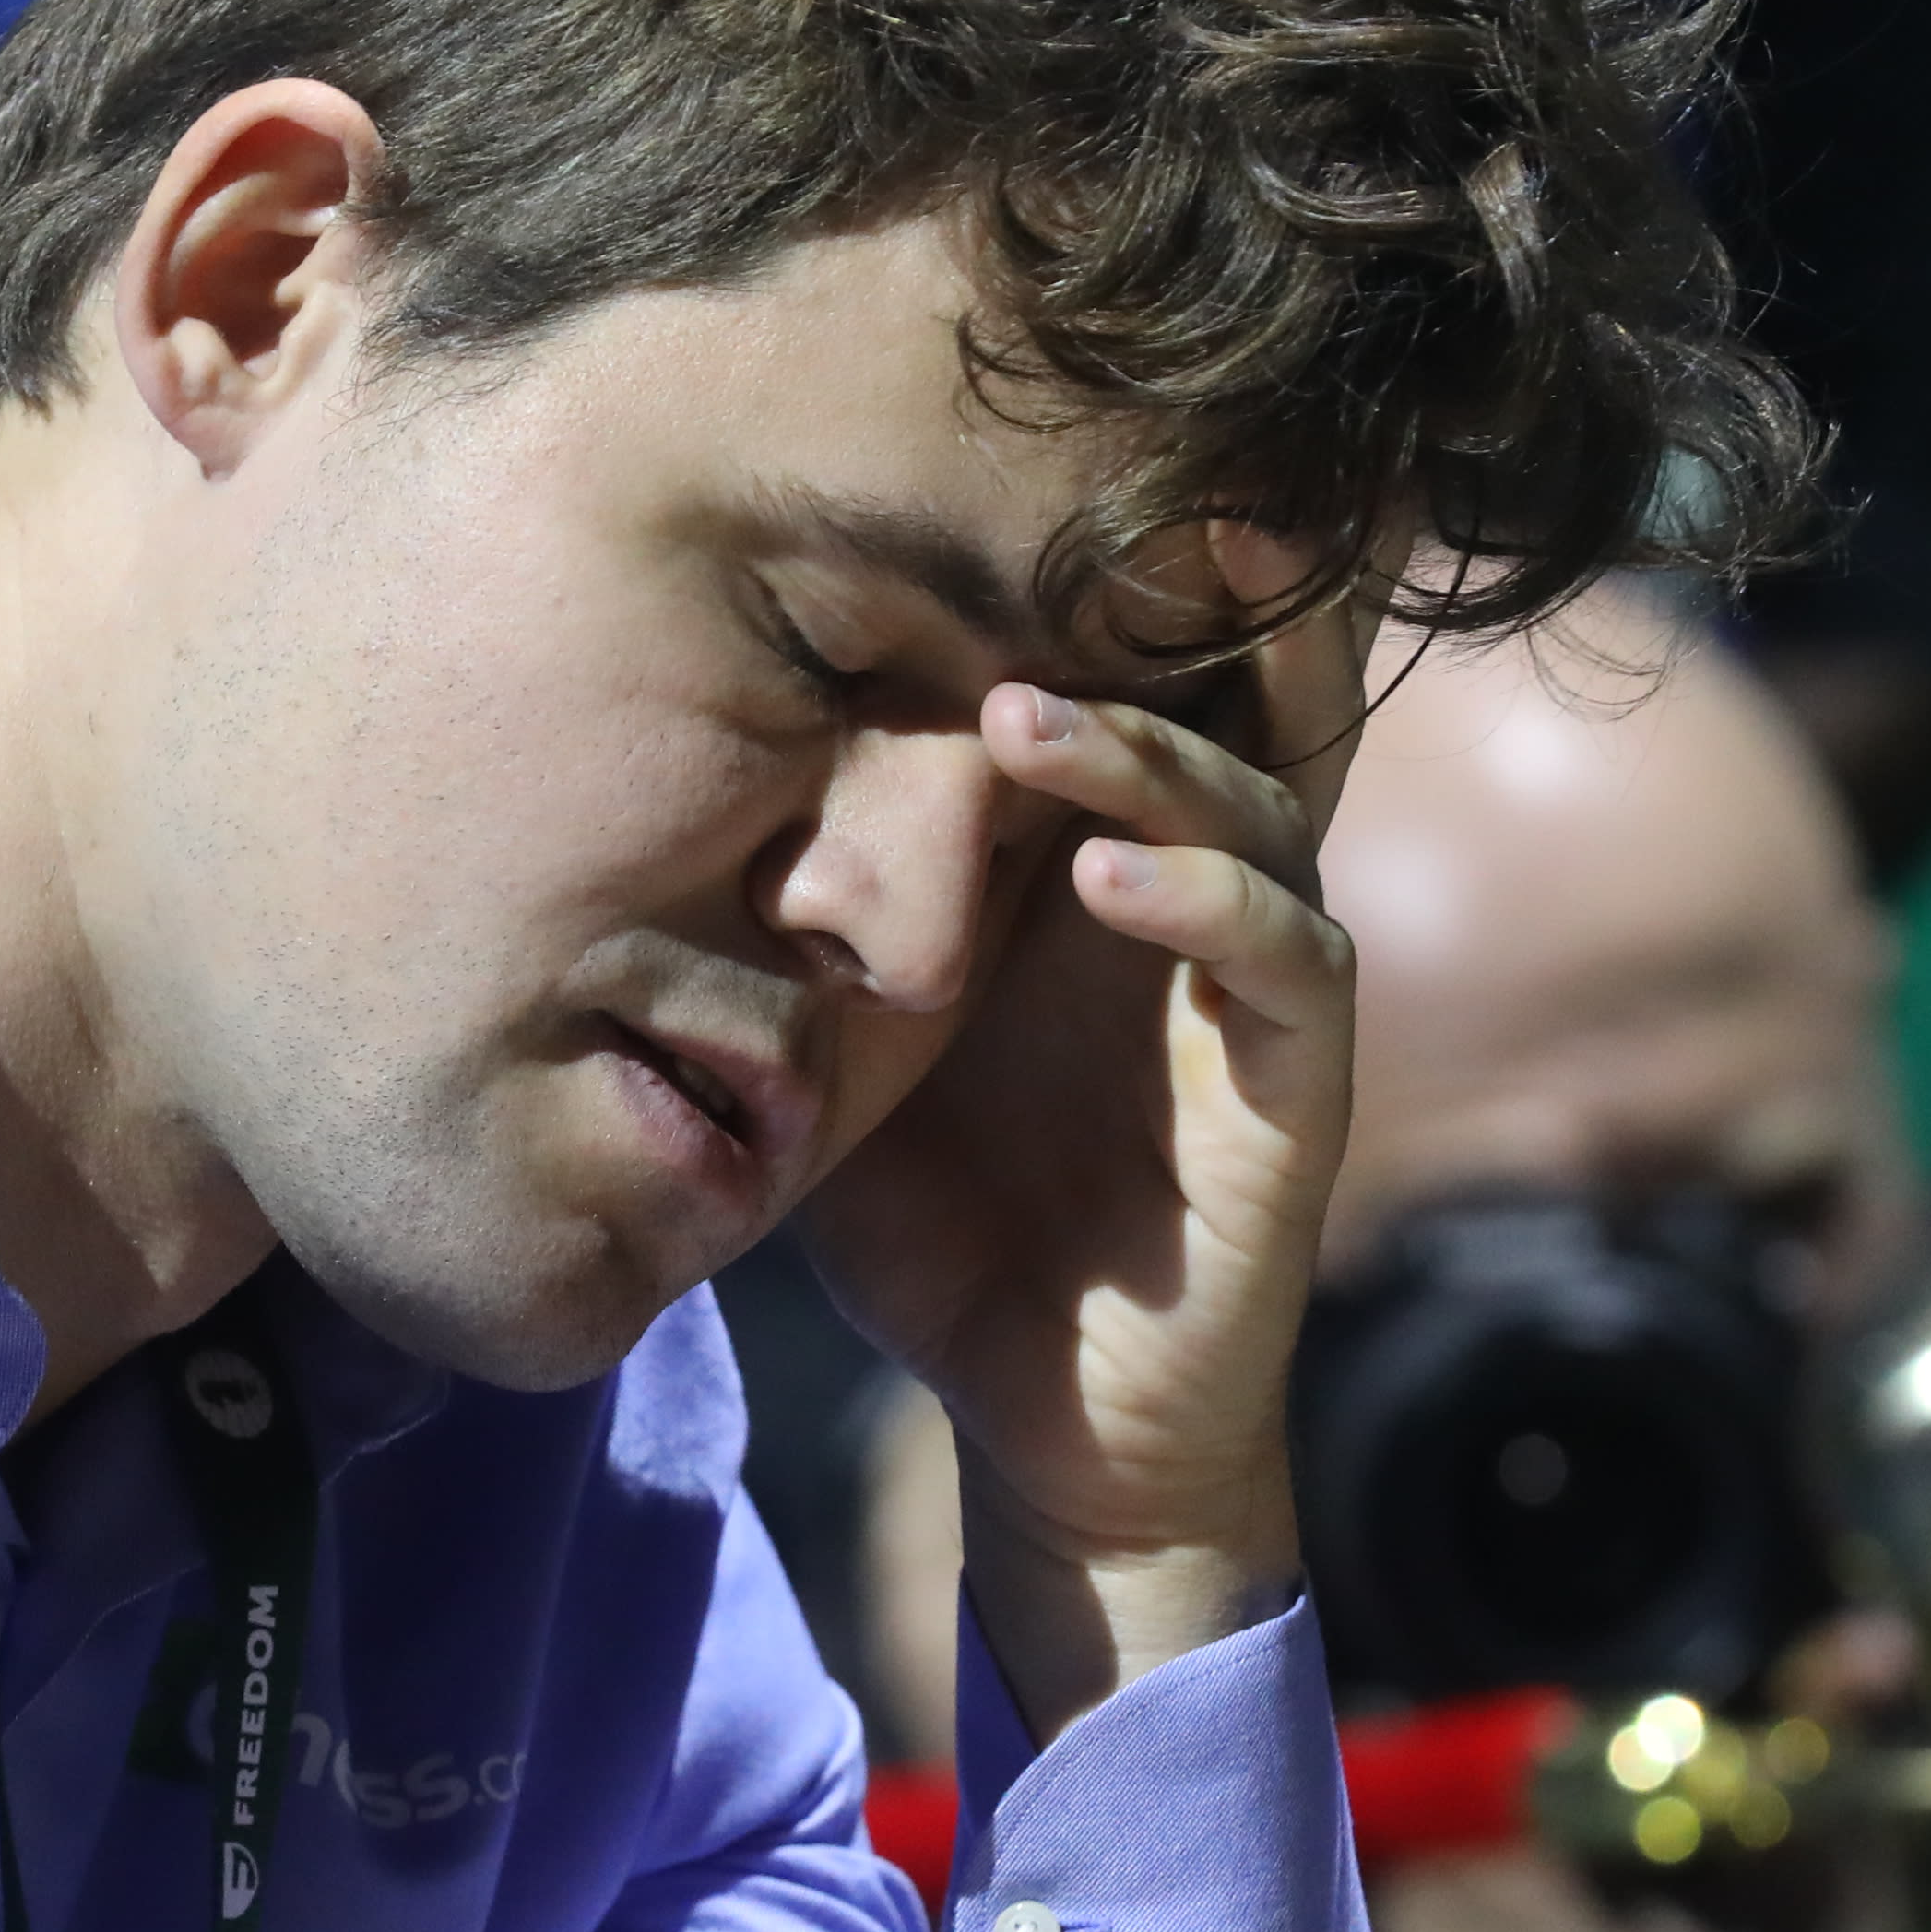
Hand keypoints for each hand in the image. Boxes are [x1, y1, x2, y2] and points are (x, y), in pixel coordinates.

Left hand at [807, 558, 1373, 1735]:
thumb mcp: (844, 1041)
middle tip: (1021, 550)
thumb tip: (631, 796)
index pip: (1104, 683)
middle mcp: (1187, 893)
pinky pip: (1287, 959)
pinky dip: (1207, 903)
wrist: (1047, 1425)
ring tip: (1016, 721)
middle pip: (1212, 699)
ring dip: (1140, 754)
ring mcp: (1256, 982)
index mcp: (1087, 863)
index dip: (1049, 593)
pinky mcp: (1299, 1082)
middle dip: (1141, 618)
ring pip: (1249, 807)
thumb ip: (803, 920)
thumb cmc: (944, 1221)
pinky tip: (1108, 879)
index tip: (929, 506)